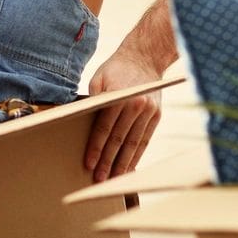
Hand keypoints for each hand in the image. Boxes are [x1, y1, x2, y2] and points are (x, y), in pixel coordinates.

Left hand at [84, 51, 163, 181]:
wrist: (145, 57)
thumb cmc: (115, 68)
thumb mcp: (98, 78)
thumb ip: (92, 101)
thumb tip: (81, 124)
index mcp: (119, 96)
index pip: (104, 128)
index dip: (96, 148)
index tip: (88, 164)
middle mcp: (136, 105)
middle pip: (119, 139)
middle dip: (108, 161)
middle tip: (99, 179)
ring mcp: (149, 111)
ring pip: (134, 143)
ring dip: (123, 163)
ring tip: (114, 180)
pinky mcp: (157, 115)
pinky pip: (145, 140)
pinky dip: (137, 155)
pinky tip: (129, 168)